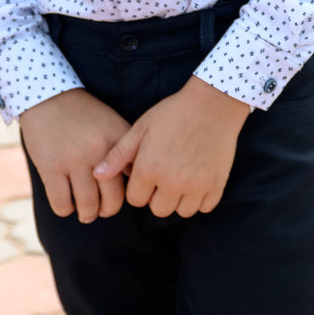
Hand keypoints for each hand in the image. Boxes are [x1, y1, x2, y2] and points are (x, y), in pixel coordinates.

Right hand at [18, 90, 131, 222]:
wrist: (46, 96)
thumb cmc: (83, 114)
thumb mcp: (111, 123)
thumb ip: (125, 149)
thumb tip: (138, 181)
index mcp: (119, 138)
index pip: (136, 177)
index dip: (132, 191)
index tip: (126, 195)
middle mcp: (100, 150)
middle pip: (113, 198)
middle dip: (108, 210)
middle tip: (104, 210)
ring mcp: (74, 160)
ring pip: (88, 205)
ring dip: (88, 214)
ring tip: (87, 213)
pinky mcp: (50, 168)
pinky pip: (62, 204)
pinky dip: (65, 209)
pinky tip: (66, 204)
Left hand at [96, 75, 251, 217]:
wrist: (213, 103)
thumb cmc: (173, 113)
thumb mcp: (141, 128)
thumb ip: (118, 154)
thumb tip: (97, 174)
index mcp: (149, 169)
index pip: (135, 200)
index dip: (139, 187)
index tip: (147, 172)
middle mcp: (172, 183)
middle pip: (158, 210)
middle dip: (158, 197)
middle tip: (165, 176)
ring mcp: (196, 186)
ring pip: (182, 212)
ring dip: (179, 200)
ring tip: (182, 179)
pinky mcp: (216, 185)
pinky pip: (205, 207)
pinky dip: (200, 198)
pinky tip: (198, 180)